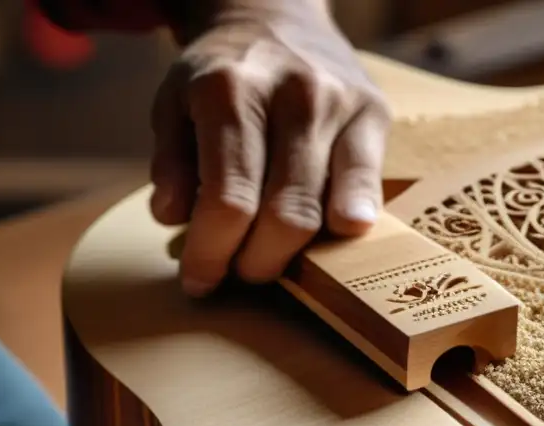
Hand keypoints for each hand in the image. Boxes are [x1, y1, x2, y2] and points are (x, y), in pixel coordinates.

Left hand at [149, 0, 390, 296]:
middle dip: (254, 264)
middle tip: (237, 271)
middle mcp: (292, 94)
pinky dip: (348, 224)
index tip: (199, 280)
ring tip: (268, 257)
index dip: (211, 255)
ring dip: (292, 257)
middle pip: (282, 218)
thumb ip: (169, 161)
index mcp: (229, 91)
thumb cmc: (221, 76)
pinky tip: (331, 235)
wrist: (277, 15)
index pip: (227, 201)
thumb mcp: (173, 103)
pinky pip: (368, 191)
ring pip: (324, 214)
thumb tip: (172, 217)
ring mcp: (340, 104)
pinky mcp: (374, 115)